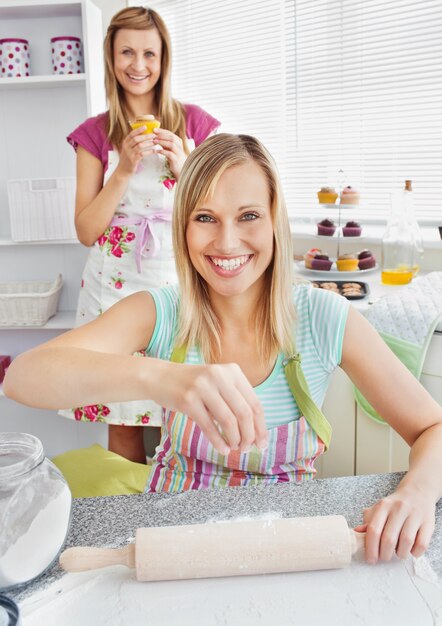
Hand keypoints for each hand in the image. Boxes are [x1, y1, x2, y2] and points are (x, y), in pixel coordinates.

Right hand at [117, 127, 155, 176]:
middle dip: (146, 136)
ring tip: (155, 142)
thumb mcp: (128, 150)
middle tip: (154, 135)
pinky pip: (143, 154)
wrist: (123, 171)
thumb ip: (133, 143)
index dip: (139, 130)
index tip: (145, 126)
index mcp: (125, 143)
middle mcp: (126, 147)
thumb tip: (143, 136)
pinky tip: (154, 151)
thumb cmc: (127, 160)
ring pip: (140, 146)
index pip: (131, 134)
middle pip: (136, 139)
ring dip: (149, 143)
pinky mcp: (133, 160)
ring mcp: (129, 154)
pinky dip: (149, 151)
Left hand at [153, 128, 186, 179]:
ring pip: (171, 144)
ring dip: (162, 142)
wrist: (180, 167)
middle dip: (161, 135)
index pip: (170, 133)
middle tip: (153, 135)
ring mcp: (178, 152)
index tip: (153, 129)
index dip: (162, 131)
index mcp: (178, 141)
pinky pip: (170, 154)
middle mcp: (179, 145)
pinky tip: (157, 151)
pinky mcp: (176, 159)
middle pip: (171, 137)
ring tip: (154, 141)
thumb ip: (163, 140)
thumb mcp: (168, 147)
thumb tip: (154, 133)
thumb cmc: (173, 155)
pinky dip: (163, 151)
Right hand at [153, 361, 267, 455]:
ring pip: (228, 421)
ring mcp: (202, 387)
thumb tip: (256, 431)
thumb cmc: (194, 384)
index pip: (255, 403)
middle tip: (248, 449)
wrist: (160, 377)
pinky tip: (223, 449)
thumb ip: (236, 399)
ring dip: (235, 439)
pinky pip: (209, 426)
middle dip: (249, 436)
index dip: (261, 426)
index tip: (262, 443)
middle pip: (244, 413)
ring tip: (235, 448)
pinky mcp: (188, 400)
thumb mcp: (218, 383)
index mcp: (232, 371)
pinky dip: (219, 442)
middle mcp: (219, 375)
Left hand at [354, 486, 435, 562]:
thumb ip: (368, 521)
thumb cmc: (395, 505)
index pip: (374, 529)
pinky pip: (422, 543)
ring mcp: (415, 515)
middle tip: (384, 558)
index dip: (370, 548)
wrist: (417, 492)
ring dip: (400, 554)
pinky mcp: (428, 523)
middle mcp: (399, 509)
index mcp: (384, 506)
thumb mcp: (379, 509)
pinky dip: (415, 552)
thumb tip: (357, 533)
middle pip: (389, 538)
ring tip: (398, 554)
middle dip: (384, 554)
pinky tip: (411, 551)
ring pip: (406, 541)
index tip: (370, 559)